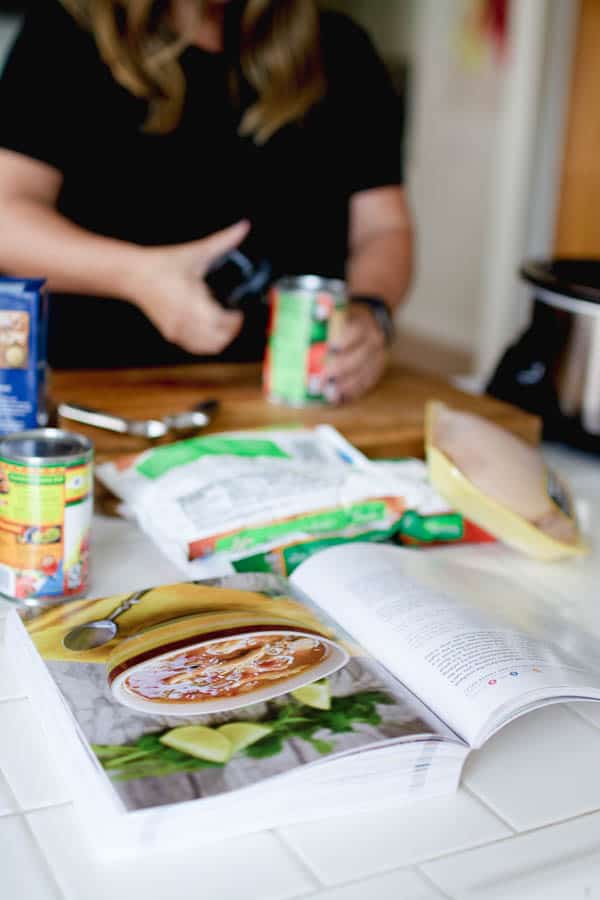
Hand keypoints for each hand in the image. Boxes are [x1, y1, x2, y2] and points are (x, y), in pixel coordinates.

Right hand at [128, 220, 249, 354]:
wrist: (134, 275)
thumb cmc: (164, 264)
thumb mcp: (197, 252)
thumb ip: (224, 240)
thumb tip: (244, 226)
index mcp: (195, 304)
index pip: (225, 324)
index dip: (237, 319)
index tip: (239, 309)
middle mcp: (187, 322)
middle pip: (220, 340)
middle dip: (232, 330)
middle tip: (234, 317)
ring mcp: (178, 331)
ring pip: (209, 347)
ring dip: (220, 338)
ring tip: (223, 323)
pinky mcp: (171, 334)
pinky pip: (195, 347)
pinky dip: (206, 341)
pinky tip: (208, 327)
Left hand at [323, 303, 387, 402]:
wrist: (373, 323)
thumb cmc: (348, 320)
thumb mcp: (340, 312)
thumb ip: (324, 317)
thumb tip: (307, 321)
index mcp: (363, 325)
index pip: (355, 333)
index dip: (343, 341)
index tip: (330, 348)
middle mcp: (373, 342)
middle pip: (357, 358)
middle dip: (338, 370)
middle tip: (322, 379)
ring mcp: (377, 358)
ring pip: (362, 374)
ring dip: (344, 386)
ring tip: (328, 393)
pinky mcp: (377, 371)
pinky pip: (365, 384)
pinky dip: (351, 393)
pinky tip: (338, 398)